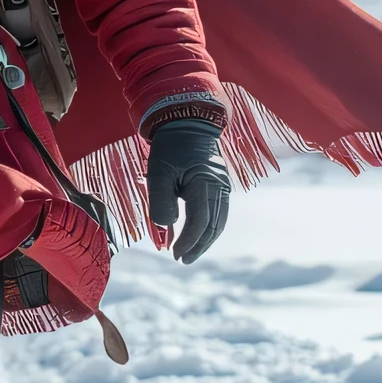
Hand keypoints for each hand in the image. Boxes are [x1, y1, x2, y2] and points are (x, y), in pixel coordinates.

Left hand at [146, 116, 229, 263]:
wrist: (186, 123)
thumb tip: (167, 225)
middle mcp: (219, 186)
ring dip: (205, 240)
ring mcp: (223, 185)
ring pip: (219, 221)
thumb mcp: (158, 171)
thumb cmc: (169, 147)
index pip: (200, 221)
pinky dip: (209, 227)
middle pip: (214, 226)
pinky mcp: (220, 184)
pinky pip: (218, 212)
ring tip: (190, 253)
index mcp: (205, 182)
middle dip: (199, 246)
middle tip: (183, 260)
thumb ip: (160, 199)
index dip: (188, 241)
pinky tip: (197, 235)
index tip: (174, 254)